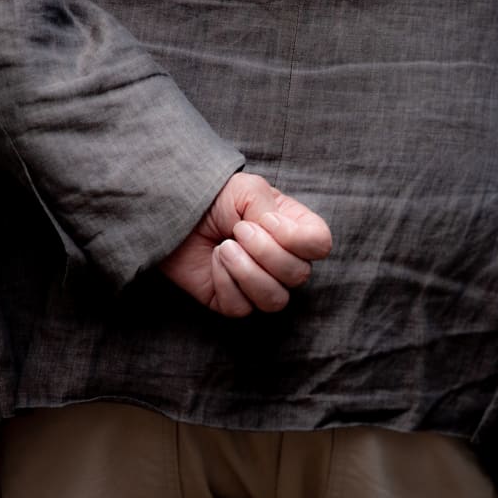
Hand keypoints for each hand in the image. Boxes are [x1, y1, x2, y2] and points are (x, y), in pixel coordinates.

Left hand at [160, 172, 331, 316]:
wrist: (177, 213)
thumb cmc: (216, 199)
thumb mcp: (248, 190)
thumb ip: (270, 209)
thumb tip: (274, 233)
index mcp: (296, 231)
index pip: (320, 245)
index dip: (296, 238)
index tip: (265, 219)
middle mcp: (286, 262)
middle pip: (299, 275)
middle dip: (264, 251)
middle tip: (237, 230)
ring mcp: (262, 285)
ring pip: (275, 299)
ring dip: (246, 271)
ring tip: (224, 248)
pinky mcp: (235, 302)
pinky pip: (243, 307)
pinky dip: (225, 282)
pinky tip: (215, 262)